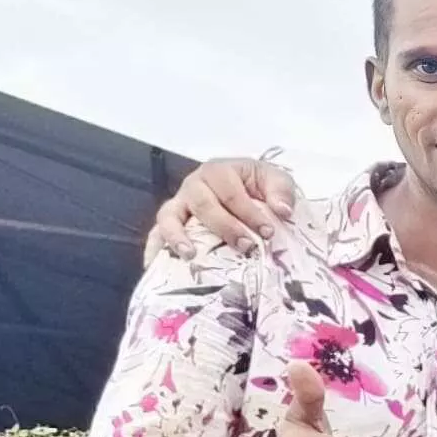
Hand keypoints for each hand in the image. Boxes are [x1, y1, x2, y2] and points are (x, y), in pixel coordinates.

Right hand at [152, 157, 300, 254]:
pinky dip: (154, 247)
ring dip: (178, 236)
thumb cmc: (259, 184)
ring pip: (170, 216)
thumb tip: (282, 211)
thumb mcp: (275, 180)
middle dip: (225, 227)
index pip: (231, 192)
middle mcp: (195, 185)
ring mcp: (180, 203)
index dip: (249, 213)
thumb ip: (281, 191)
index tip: (268, 232)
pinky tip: (153, 265)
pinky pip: (156, 231)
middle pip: (203, 204)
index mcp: (219, 171)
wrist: (247, 186)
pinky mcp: (172, 220)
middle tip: (246, 246)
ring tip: (190, 255)